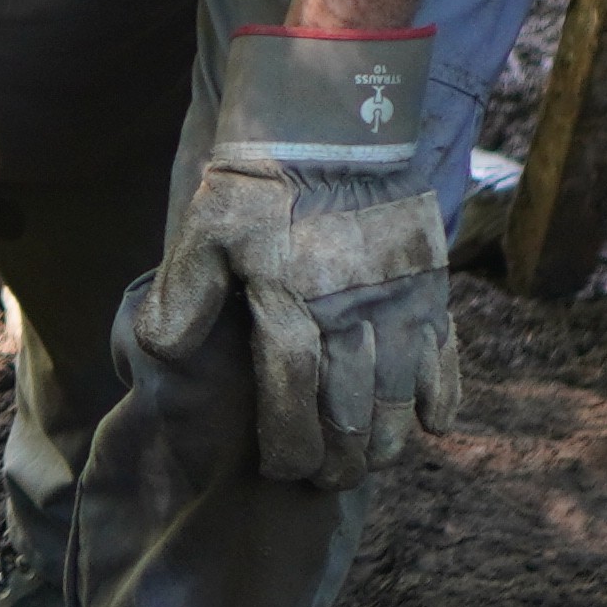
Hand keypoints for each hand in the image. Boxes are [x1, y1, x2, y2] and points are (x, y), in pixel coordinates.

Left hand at [140, 25, 457, 484]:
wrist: (335, 125)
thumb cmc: (258, 183)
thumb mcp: (205, 230)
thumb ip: (183, 296)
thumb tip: (159, 353)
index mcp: (291, 305)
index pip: (292, 401)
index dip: (290, 446)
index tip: (283, 472)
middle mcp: (351, 315)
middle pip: (351, 415)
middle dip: (338, 460)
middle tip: (325, 481)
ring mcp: (399, 305)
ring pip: (401, 400)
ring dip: (387, 443)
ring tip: (370, 463)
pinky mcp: (432, 290)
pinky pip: (447, 358)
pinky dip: (443, 397)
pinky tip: (433, 426)